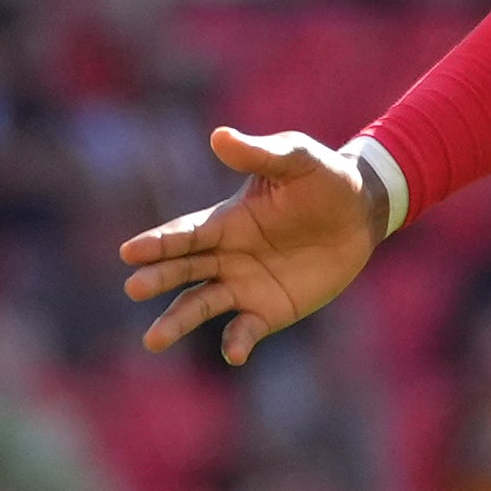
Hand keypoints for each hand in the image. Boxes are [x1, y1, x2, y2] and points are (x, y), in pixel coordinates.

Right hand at [121, 128, 385, 365]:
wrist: (360, 213)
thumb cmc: (323, 179)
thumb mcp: (295, 159)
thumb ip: (260, 153)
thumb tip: (219, 136)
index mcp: (225, 221)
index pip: (184, 234)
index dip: (158, 243)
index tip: (130, 251)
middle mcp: (225, 256)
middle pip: (183, 271)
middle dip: (158, 278)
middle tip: (134, 287)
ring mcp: (245, 286)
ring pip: (201, 305)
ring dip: (178, 320)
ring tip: (154, 340)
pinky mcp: (270, 311)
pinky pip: (245, 329)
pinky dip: (237, 343)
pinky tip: (234, 354)